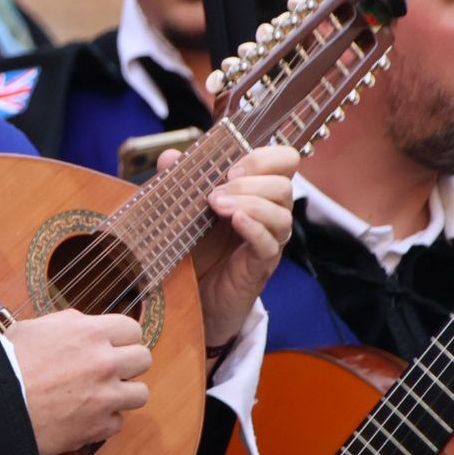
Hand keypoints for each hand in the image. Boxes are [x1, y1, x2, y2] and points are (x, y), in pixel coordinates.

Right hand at [5, 308, 151, 454]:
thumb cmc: (7, 361)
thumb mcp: (37, 327)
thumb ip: (69, 325)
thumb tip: (83, 326)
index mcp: (91, 332)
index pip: (132, 329)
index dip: (121, 338)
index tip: (111, 346)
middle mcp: (105, 363)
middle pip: (143, 359)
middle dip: (128, 364)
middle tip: (108, 371)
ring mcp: (106, 397)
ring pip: (140, 394)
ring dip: (123, 394)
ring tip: (100, 396)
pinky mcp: (98, 427)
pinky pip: (117, 423)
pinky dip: (103, 421)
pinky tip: (83, 416)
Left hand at [163, 144, 298, 347]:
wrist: (193, 298)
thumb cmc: (197, 250)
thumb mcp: (186, 210)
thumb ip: (180, 181)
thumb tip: (169, 156)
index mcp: (257, 193)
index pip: (284, 162)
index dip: (264, 157)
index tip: (230, 167)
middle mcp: (269, 214)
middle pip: (284, 185)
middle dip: (251, 180)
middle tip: (217, 191)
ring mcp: (268, 241)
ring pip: (282, 214)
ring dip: (250, 203)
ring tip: (217, 206)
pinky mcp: (260, 267)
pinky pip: (270, 244)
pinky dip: (254, 228)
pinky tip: (236, 221)